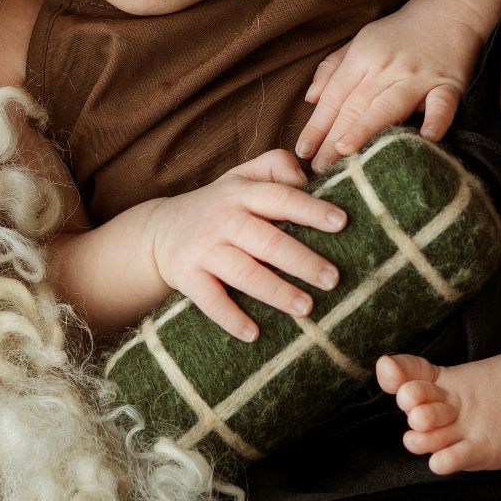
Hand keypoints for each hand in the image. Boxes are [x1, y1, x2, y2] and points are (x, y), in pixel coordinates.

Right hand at [142, 149, 347, 341]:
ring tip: (307, 307)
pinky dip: (230, 318)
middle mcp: (224, 219)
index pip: (281, 197)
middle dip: (302, 260)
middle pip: (267, 240)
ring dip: (276, 292)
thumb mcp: (240, 176)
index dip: (311, 209)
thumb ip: (274, 166)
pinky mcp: (187, 276)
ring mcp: (204, 249)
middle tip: (333, 278)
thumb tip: (306, 178)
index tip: (341, 222)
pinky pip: (210, 300)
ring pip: (244, 272)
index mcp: (242, 193)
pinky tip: (254, 334)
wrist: (158, 231)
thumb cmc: (216, 206)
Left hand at [294, 0, 488, 173]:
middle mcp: (387, 66)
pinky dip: (436, 120)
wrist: (450, 8)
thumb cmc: (401, 31)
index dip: (317, 124)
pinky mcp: (449, 83)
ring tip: (347, 153)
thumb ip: (334, 68)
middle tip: (320, 168)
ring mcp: (418, 76)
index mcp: (363, 56)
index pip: (334, 96)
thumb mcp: (362, 40)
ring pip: (388, 105)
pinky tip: (427, 139)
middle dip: (333, 138)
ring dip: (366, 129)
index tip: (303, 151)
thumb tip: (310, 98)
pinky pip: (442, 104)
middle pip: (356, 105)